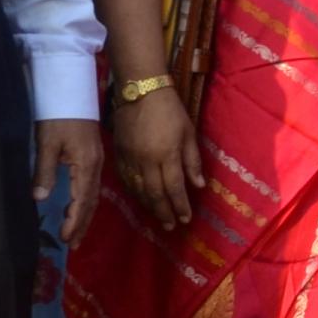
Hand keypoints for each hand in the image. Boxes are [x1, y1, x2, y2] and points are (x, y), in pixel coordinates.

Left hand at [34, 120, 102, 247]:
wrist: (72, 93)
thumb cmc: (58, 116)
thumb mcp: (47, 143)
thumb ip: (44, 172)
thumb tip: (40, 199)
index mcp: (86, 165)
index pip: (82, 201)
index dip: (74, 221)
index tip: (66, 239)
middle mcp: (95, 167)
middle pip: (91, 202)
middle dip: (82, 224)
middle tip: (73, 245)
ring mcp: (96, 162)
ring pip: (93, 195)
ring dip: (85, 215)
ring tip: (76, 233)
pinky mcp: (92, 157)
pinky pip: (91, 186)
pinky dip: (85, 202)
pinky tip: (78, 206)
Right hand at [113, 88, 203, 229]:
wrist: (140, 91)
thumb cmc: (170, 111)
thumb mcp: (188, 133)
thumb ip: (192, 161)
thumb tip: (199, 185)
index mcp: (167, 154)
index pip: (174, 187)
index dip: (180, 205)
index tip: (186, 219)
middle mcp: (146, 160)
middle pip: (155, 193)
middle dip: (164, 212)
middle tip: (170, 226)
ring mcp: (130, 158)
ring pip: (138, 190)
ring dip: (149, 206)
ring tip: (158, 217)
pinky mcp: (118, 154)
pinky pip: (126, 180)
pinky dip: (134, 194)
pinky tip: (141, 200)